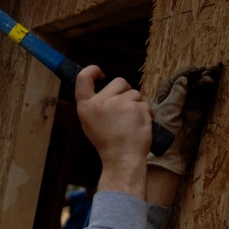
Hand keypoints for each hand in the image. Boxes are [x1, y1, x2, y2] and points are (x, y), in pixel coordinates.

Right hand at [76, 65, 151, 196]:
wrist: (122, 159)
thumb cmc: (108, 143)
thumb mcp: (90, 122)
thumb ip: (95, 104)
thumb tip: (104, 89)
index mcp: (85, 106)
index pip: (83, 78)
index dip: (92, 70)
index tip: (100, 73)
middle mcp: (100, 102)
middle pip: (118, 81)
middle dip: (125, 92)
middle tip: (123, 110)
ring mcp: (119, 104)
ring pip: (135, 93)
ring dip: (136, 104)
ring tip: (130, 123)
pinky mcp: (137, 108)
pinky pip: (145, 103)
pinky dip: (145, 113)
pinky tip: (139, 126)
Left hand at [148, 62, 222, 173]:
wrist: (167, 158)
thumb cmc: (161, 136)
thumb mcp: (167, 113)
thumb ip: (175, 97)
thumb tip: (183, 80)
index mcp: (162, 101)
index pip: (173, 83)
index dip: (184, 74)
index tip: (195, 68)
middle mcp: (174, 104)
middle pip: (186, 85)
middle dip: (196, 76)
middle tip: (207, 69)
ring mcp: (185, 110)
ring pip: (195, 92)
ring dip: (202, 82)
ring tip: (211, 74)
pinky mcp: (194, 117)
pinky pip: (200, 100)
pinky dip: (206, 91)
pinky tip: (210, 83)